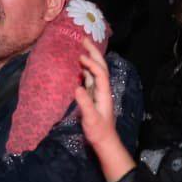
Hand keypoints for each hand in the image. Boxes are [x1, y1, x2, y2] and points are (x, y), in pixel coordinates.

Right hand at [74, 39, 134, 181]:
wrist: (104, 142)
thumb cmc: (98, 131)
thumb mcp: (91, 119)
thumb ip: (85, 104)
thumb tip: (77, 87)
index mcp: (104, 93)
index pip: (100, 73)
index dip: (91, 64)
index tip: (80, 57)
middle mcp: (103, 89)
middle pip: (101, 67)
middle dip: (94, 52)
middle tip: (83, 39)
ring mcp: (98, 92)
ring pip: (96, 70)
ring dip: (90, 57)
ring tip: (82, 47)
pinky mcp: (94, 96)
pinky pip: (90, 78)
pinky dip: (85, 69)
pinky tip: (79, 66)